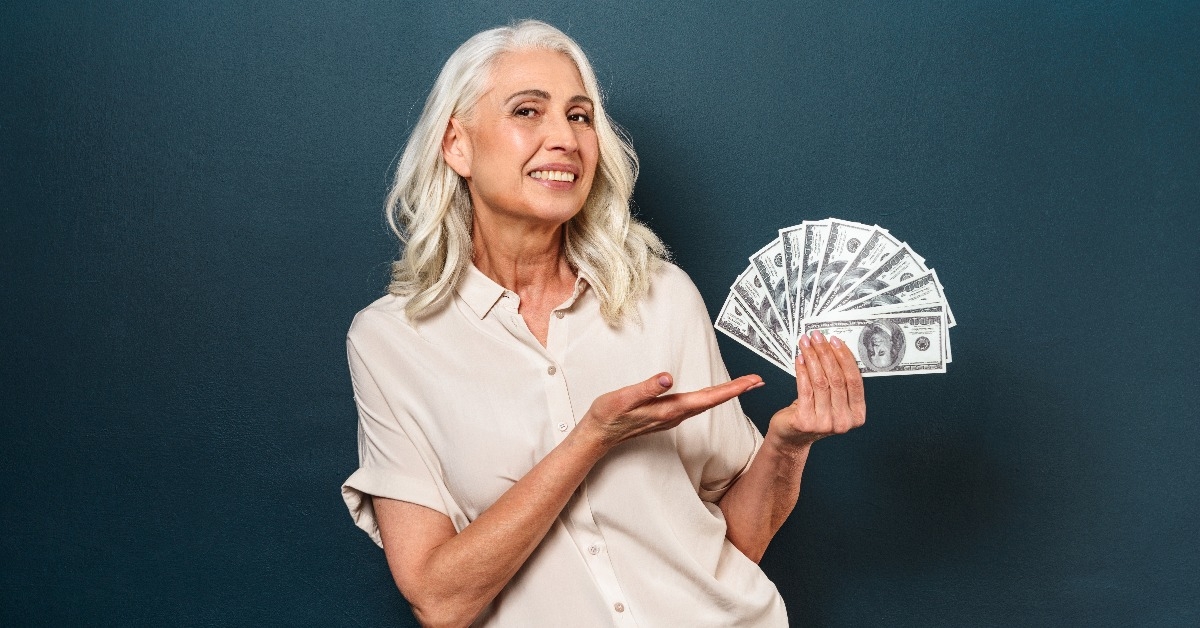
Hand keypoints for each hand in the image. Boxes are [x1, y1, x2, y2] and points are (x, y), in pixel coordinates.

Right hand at [581, 372, 763, 448]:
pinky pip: (695, 406)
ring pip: (705, 404)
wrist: (597, 436)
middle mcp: (674, 415)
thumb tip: (668, 379)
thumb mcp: (623, 398)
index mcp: (669, 409)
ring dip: (725, 394)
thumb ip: (646, 389)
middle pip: (712, 401)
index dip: (731, 389)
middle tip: (758, 380)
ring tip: (743, 385)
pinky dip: (711, 398)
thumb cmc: (608, 415)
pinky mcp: (666, 415)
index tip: (751, 382)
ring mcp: (671, 417)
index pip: (708, 398)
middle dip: (736, 391)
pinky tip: (714, 394)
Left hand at [768, 330, 865, 449]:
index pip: (854, 381)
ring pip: (820, 382)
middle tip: (817, 337)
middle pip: (837, 379)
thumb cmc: (813, 414)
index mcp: (856, 415)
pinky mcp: (806, 421)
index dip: (845, 358)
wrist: (792, 437)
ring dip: (812, 358)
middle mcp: (843, 422)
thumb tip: (834, 348)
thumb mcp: (833, 400)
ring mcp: (825, 424)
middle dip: (826, 353)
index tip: (835, 341)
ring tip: (806, 344)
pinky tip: (799, 359)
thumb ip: (838, 381)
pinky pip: (805, 389)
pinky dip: (802, 371)